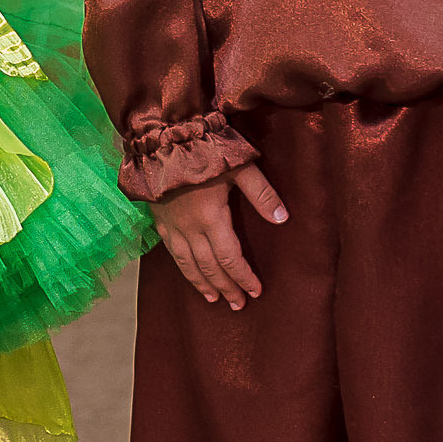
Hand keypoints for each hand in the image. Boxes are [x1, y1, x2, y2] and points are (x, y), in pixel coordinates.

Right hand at [152, 160, 288, 309]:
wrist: (162, 138)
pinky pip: (171, 251)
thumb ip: (262, 194)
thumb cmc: (205, 149)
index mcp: (211, 218)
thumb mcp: (241, 167)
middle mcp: (190, 228)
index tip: (256, 291)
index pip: (231, 258)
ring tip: (212, 298)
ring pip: (187, 263)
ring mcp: (172, 225)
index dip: (244, 277)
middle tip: (238, 304)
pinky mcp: (159, 218)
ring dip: (201, 283)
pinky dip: (182, 266)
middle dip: (226, 287)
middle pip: (209, 267)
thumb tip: (282, 219)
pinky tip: (188, 272)